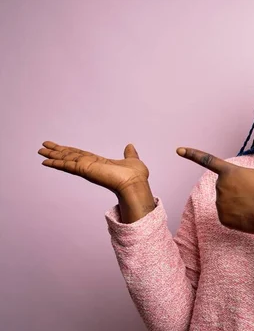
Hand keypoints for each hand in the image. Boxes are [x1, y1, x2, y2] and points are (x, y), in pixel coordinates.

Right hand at [38, 141, 155, 222]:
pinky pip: (67, 165)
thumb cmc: (136, 176)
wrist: (135, 184)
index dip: (69, 151)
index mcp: (99, 163)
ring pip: (65, 160)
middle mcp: (90, 166)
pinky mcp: (85, 170)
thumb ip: (129, 154)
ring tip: (40, 151)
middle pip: (69, 156)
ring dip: (53, 155)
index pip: (80, 155)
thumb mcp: (132, 160)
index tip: (60, 147)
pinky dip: (56, 163)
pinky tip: (46, 161)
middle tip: (43, 147)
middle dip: (57, 152)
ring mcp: (86, 169)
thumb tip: (130, 146)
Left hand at [177, 147, 253, 247]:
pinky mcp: (222, 218)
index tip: (178, 150)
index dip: (192, 154)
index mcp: (230, 172)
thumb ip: (248, 176)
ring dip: (238, 203)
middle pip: (225, 186)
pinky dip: (238, 216)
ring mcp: (220, 203)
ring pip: (226, 201)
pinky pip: (228, 215)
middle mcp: (221, 186)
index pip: (208, 160)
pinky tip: (249, 216)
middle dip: (236, 189)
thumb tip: (246, 186)